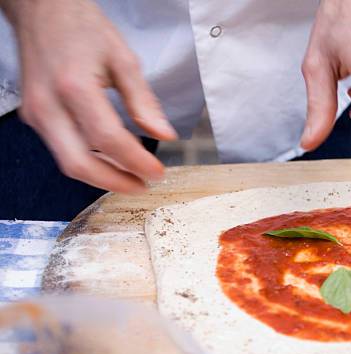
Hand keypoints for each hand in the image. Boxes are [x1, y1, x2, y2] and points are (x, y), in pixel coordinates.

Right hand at [1, 0, 176, 192]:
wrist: (42, 10)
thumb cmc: (81, 27)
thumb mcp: (123, 59)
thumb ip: (144, 101)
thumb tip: (164, 134)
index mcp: (74, 86)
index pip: (107, 139)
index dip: (135, 162)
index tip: (157, 173)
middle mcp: (48, 104)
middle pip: (79, 163)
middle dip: (114, 182)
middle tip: (142, 186)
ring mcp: (36, 113)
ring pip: (68, 162)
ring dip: (102, 176)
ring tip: (132, 177)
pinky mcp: (34, 116)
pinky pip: (61, 150)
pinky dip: (88, 161)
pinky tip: (111, 162)